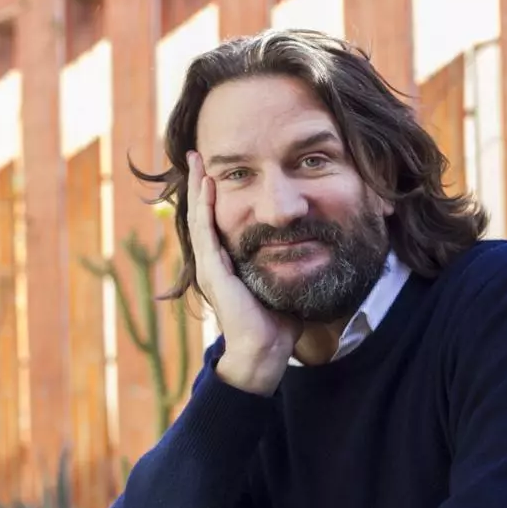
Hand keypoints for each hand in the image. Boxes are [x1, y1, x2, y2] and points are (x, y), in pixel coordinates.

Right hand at [187, 151, 299, 394]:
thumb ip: (288, 264)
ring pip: (198, 217)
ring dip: (197, 188)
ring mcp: (210, 267)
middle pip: (202, 213)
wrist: (264, 352)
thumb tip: (310, 248)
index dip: (214, 195)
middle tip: (197, 155)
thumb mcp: (283, 282)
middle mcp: (214, 262)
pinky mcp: (213, 272)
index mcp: (228, 264)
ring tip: (196, 161)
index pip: (216, 221)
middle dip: (199, 184)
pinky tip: (204, 186)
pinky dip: (204, 207)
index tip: (215, 170)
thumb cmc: (277, 324)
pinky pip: (206, 231)